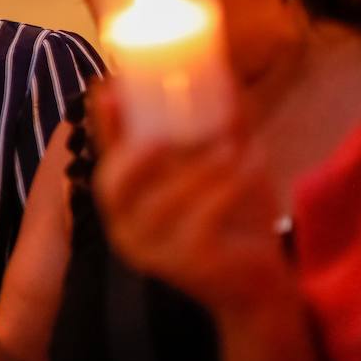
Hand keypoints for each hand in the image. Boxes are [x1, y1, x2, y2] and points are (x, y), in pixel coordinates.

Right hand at [91, 86, 287, 314]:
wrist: (258, 285)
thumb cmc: (234, 219)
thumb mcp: (222, 169)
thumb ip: (217, 128)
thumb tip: (220, 74)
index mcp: (124, 203)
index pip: (103, 158)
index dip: (103, 124)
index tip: (108, 87)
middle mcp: (125, 229)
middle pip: (111, 186)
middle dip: (134, 155)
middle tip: (165, 132)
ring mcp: (152, 252)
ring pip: (163, 202)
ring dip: (199, 168)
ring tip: (231, 145)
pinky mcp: (187, 267)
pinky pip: (203, 222)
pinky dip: (228, 190)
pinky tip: (252, 169)